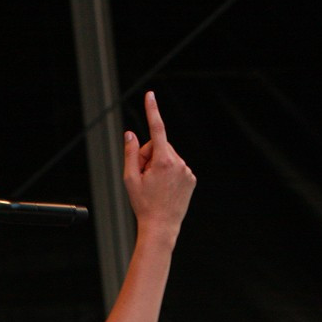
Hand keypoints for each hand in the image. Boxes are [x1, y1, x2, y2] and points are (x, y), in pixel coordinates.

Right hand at [122, 91, 195, 245]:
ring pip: (168, 157)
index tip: (150, 95)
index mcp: (162, 161)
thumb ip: (130, 153)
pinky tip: (165, 189)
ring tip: (155, 187)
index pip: (156, 129)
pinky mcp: (192, 178)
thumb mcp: (130, 178)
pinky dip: (169, 174)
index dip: (152, 110)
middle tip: (143, 177)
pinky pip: (177, 167)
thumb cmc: (142, 204)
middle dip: (148, 157)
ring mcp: (187, 170)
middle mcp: (178, 162)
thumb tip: (131, 134)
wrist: (161, 226)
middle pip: (159, 146)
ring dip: (158, 166)